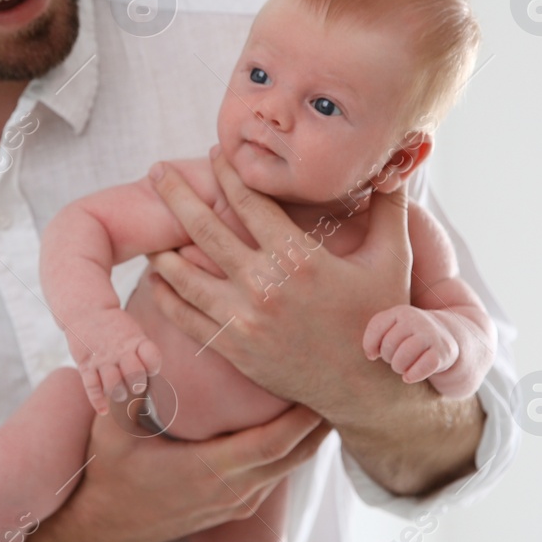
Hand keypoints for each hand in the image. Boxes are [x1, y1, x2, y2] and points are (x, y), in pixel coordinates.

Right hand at [56, 402, 330, 541]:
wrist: (103, 528)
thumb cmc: (108, 477)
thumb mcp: (111, 432)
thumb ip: (126, 391)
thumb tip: (139, 351)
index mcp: (210, 472)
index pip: (271, 443)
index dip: (301, 417)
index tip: (316, 385)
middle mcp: (231, 492)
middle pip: (292, 455)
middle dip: (319, 422)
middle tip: (338, 384)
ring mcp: (234, 503)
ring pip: (287, 468)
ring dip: (309, 437)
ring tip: (325, 400)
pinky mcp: (231, 508)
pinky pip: (273, 476)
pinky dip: (290, 451)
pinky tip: (295, 428)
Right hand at [67, 310, 161, 413]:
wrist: (85, 310)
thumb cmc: (114, 327)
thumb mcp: (133, 332)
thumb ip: (142, 352)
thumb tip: (151, 377)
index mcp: (135, 341)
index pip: (152, 358)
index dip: (153, 367)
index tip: (149, 369)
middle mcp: (119, 351)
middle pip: (134, 375)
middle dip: (136, 384)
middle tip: (133, 385)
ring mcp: (101, 358)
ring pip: (113, 384)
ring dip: (118, 393)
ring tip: (119, 393)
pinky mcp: (85, 364)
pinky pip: (91, 386)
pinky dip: (97, 401)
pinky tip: (103, 410)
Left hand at [143, 150, 409, 426]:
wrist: (366, 388)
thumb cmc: (381, 318)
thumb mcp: (393, 260)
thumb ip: (389, 210)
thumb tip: (395, 167)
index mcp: (299, 258)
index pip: (250, 202)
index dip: (227, 173)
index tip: (213, 153)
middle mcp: (264, 286)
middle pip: (205, 230)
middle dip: (176, 196)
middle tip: (155, 172)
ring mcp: (244, 320)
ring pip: (184, 275)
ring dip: (160, 248)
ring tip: (146, 229)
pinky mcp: (233, 347)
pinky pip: (186, 317)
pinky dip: (165, 295)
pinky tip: (155, 278)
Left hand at [363, 305, 457, 382]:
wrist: (448, 336)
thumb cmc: (409, 335)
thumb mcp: (392, 326)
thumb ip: (374, 334)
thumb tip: (371, 355)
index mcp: (401, 312)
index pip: (376, 327)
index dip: (370, 345)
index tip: (375, 353)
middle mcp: (417, 320)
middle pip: (389, 345)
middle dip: (388, 357)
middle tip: (395, 358)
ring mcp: (431, 336)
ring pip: (403, 357)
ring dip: (398, 367)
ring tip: (402, 367)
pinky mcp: (442, 352)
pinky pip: (423, 367)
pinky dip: (413, 375)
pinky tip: (409, 377)